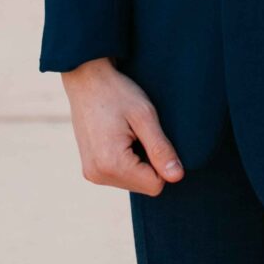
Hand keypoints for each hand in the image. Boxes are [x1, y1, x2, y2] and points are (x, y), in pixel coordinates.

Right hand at [61, 58, 184, 196]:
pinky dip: (126, 160)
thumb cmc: (117, 92)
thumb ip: (160, 149)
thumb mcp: (144, 115)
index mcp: (112, 164)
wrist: (86, 78)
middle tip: (139, 131)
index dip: (163, 161)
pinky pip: (119, 175)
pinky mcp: (90, 169)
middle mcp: (98, 175)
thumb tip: (177, 177)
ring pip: (133, 181)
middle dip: (149, 161)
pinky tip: (121, 136)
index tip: (153, 135)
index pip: (155, 185)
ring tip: (129, 132)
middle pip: (144, 185)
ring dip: (138, 161)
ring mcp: (92, 173)